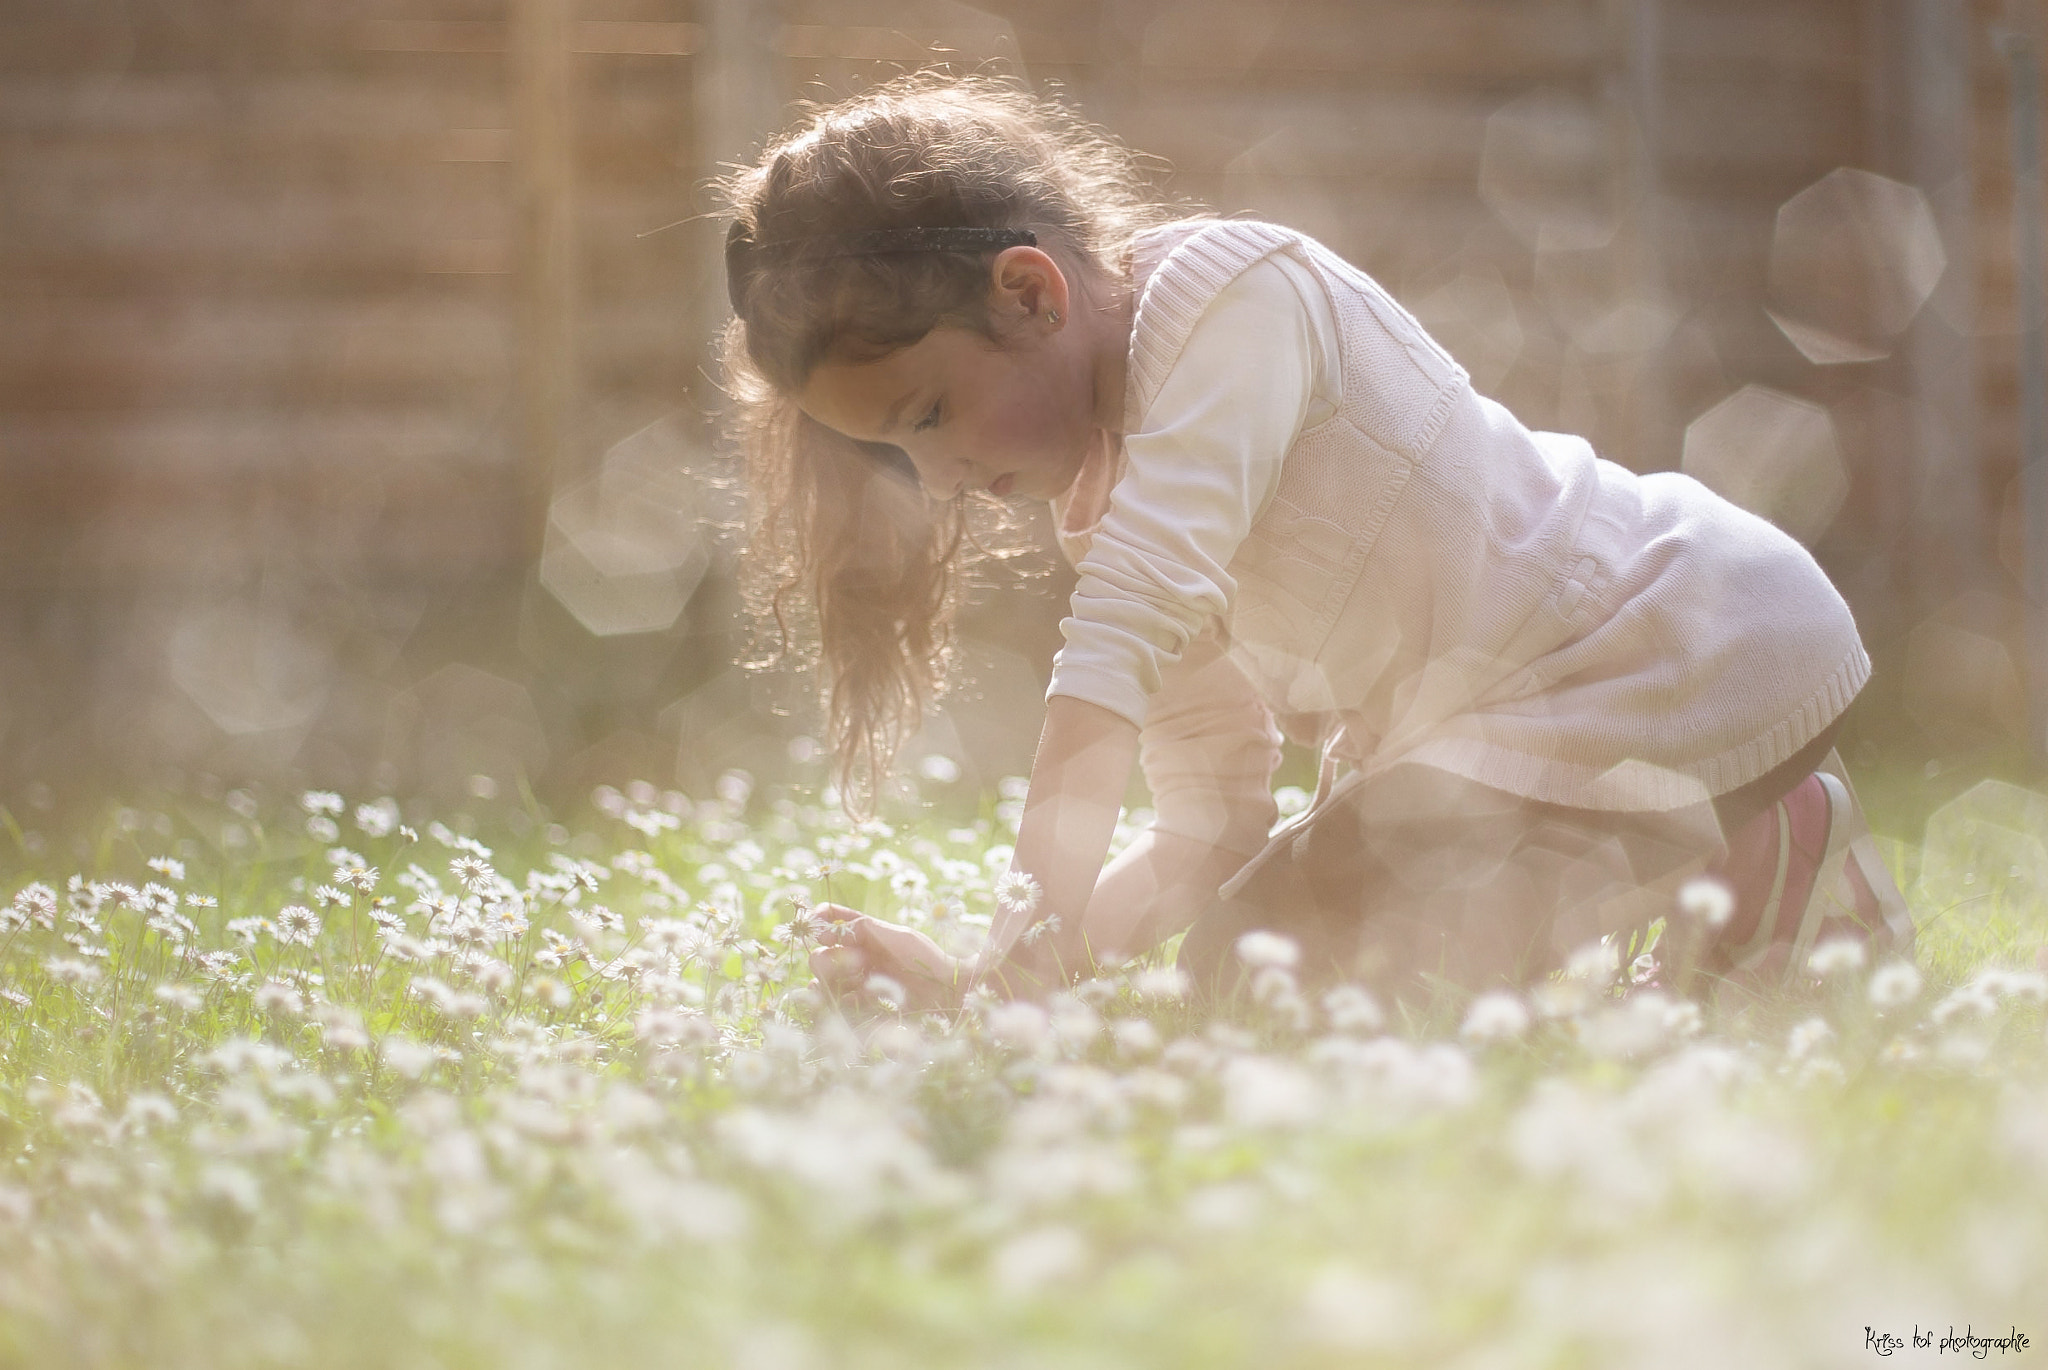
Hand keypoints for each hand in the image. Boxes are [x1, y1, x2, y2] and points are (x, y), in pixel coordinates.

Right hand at [807, 904, 965, 1012]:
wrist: (947, 994)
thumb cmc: (927, 959)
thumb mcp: (898, 936)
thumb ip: (864, 928)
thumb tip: (823, 931)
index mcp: (866, 934)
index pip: (831, 920)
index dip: (818, 921)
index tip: (818, 926)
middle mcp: (856, 957)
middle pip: (819, 955)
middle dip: (833, 958)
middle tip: (861, 961)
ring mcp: (856, 983)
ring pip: (821, 979)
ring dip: (835, 977)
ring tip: (862, 979)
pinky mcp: (858, 1007)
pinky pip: (831, 1003)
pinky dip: (834, 998)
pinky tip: (855, 996)